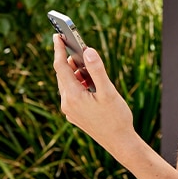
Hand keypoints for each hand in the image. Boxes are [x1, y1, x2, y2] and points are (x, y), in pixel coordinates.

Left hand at [53, 35, 135, 157]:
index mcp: (73, 96)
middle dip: (68, 59)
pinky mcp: (76, 115)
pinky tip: (90, 82)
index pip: (61, 67)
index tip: (57, 35)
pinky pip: (72, 94)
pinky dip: (78, 84)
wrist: (120, 143)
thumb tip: (88, 51)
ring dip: (75, 72)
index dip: (59, 50)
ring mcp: (70, 111)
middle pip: (62, 75)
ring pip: (67, 85)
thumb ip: (97, 70)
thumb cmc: (116, 118)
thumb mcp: (108, 92)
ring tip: (86, 64)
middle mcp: (67, 104)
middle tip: (74, 44)